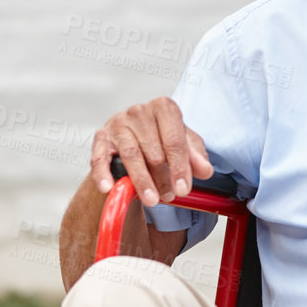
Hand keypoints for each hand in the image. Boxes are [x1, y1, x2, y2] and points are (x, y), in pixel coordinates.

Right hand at [89, 97, 212, 206]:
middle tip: (169, 197)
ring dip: (142, 181)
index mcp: (164, 107)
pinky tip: (109, 188)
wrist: (135, 135)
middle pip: (154, 150)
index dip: (180, 167)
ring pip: (131, 155)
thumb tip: (205, 171)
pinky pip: (101, 158)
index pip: (174, 140)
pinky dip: (104, 174)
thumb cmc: (162, 137)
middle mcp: (139, 111)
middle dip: (163, 178)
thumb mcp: (185, 144)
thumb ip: (196, 157)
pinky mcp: (101, 137)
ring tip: (151, 200)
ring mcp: (118, 123)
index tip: (183, 188)